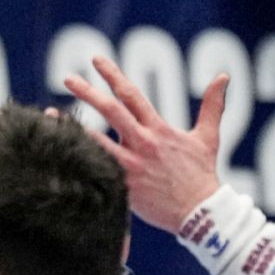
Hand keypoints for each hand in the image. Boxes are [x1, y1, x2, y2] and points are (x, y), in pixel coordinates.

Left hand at [63, 56, 228, 233]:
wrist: (202, 214)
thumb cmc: (202, 176)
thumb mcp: (208, 138)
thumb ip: (212, 106)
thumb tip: (223, 77)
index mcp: (159, 129)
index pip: (132, 95)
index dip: (113, 75)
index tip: (96, 60)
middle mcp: (143, 143)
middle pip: (110, 111)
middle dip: (88, 92)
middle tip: (67, 78)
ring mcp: (131, 164)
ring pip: (95, 140)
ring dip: (72, 125)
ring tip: (50, 113)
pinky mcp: (123, 184)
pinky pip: (96, 167)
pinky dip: (78, 157)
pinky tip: (59, 149)